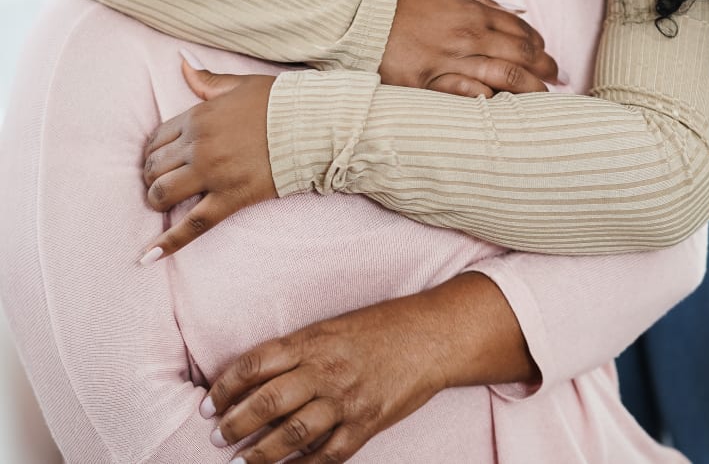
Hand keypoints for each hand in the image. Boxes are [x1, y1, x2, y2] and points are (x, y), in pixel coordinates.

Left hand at [140, 58, 276, 261]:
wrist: (313, 124)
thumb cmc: (280, 102)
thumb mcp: (241, 85)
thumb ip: (208, 80)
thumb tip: (183, 64)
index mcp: (198, 116)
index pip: (157, 138)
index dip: (154, 152)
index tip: (160, 159)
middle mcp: (199, 146)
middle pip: (155, 167)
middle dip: (153, 177)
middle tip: (163, 182)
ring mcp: (213, 174)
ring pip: (164, 194)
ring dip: (157, 201)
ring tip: (163, 204)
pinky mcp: (231, 198)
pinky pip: (193, 224)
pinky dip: (168, 243)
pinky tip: (148, 257)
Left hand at [201, 293, 450, 463]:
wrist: (430, 335)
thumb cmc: (380, 326)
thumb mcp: (334, 326)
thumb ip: (299, 349)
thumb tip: (258, 375)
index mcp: (313, 340)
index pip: (256, 363)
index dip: (227, 385)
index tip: (210, 402)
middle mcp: (325, 369)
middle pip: (268, 401)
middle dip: (235, 422)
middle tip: (218, 435)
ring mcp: (346, 399)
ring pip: (292, 433)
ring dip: (261, 452)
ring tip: (243, 461)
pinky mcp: (366, 423)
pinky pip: (328, 455)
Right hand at [381, 0, 559, 96]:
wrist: (358, 17)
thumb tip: (508, 10)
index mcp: (471, 13)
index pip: (519, 31)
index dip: (538, 45)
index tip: (544, 54)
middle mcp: (466, 38)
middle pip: (519, 57)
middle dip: (544, 69)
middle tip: (556, 79)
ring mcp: (447, 63)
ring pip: (502, 79)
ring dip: (528, 90)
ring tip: (541, 100)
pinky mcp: (426, 85)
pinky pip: (464, 96)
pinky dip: (488, 101)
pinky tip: (502, 106)